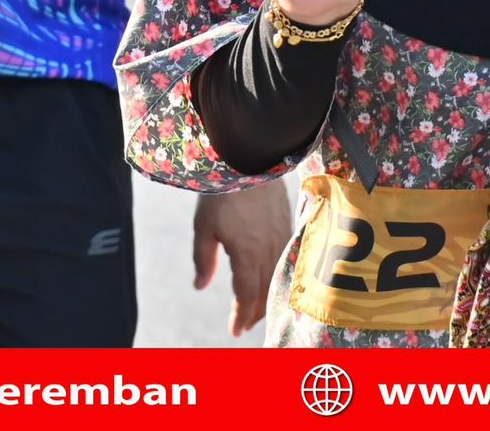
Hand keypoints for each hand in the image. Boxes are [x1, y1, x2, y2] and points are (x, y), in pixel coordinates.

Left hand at [192, 183, 291, 336]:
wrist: (251, 158)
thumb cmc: (222, 192)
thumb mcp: (204, 227)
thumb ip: (203, 260)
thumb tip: (200, 287)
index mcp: (247, 254)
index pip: (246, 295)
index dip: (240, 315)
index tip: (234, 331)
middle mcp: (268, 250)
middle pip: (265, 291)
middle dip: (254, 312)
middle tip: (243, 324)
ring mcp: (281, 237)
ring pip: (278, 278)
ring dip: (268, 297)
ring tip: (257, 307)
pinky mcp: (288, 224)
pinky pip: (286, 261)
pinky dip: (279, 277)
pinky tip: (273, 278)